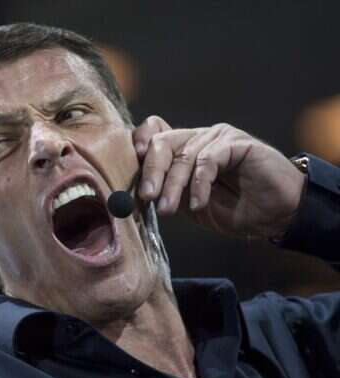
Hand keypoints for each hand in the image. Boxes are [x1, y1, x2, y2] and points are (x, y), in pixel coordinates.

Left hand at [132, 116, 304, 238]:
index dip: (140, 140)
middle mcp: (197, 138)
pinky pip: (208, 160)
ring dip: (173, 185)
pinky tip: (199, 203)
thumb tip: (137, 189)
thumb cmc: (233, 209)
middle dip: (151, 171)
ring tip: (167, 210)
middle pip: (162, 141)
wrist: (275, 215)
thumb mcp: (190, 203)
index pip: (154, 132)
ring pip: (184, 154)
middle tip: (146, 196)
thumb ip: (168, 190)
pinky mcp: (236, 142)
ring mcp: (217, 137)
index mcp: (183, 149)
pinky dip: (199, 184)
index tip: (132, 160)